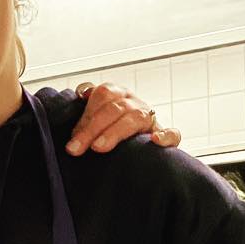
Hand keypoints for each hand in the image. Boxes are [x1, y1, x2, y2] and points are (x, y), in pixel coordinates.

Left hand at [67, 82, 182, 154]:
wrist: (137, 149)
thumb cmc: (109, 133)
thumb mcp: (95, 123)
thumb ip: (85, 121)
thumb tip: (73, 125)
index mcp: (117, 95)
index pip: (103, 94)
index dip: (86, 114)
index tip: (72, 139)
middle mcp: (133, 102)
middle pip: (115, 108)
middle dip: (92, 128)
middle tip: (76, 149)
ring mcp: (150, 117)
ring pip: (136, 117)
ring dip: (115, 132)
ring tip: (99, 147)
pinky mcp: (164, 135)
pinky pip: (172, 133)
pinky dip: (166, 136)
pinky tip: (155, 141)